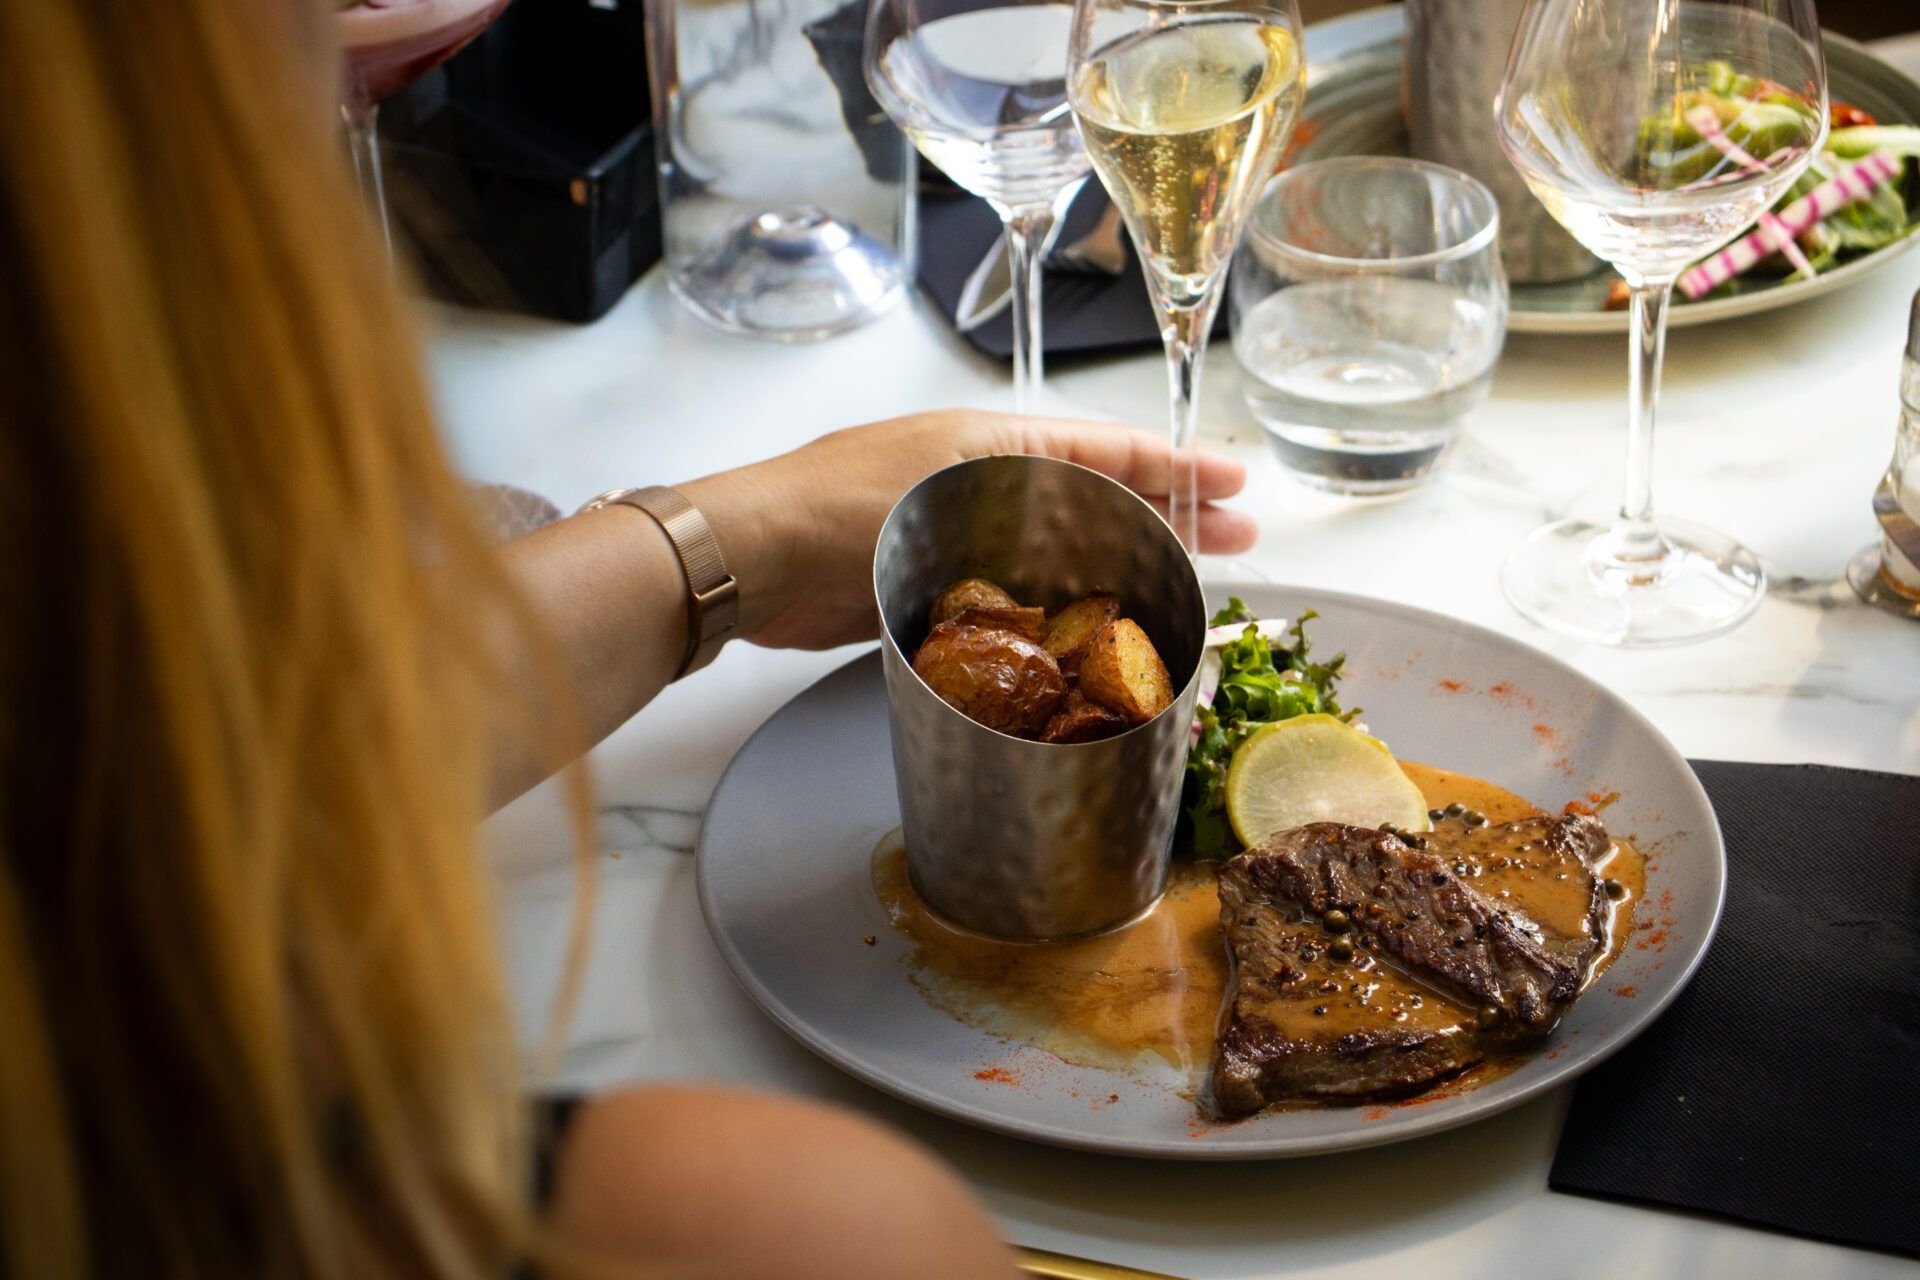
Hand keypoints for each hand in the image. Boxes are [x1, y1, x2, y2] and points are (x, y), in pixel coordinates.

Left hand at [677, 410, 1256, 650]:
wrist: (746, 562)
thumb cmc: (836, 512)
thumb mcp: (949, 497)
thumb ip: (1027, 512)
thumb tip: (1102, 531)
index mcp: (990, 442)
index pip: (1104, 449)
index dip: (1174, 466)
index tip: (1232, 481)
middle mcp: (979, 482)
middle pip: (1094, 498)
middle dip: (1166, 517)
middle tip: (1235, 539)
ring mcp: (955, 531)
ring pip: (1060, 548)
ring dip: (1120, 565)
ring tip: (1184, 587)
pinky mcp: (929, 581)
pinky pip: (1016, 590)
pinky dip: (1060, 605)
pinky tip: (1092, 632)